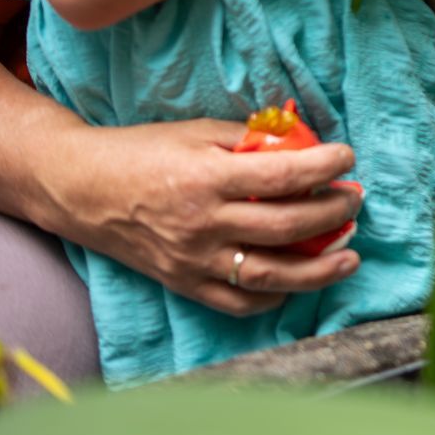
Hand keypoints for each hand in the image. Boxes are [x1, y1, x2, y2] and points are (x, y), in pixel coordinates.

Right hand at [38, 117, 361, 315]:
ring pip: (271, 276)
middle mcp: (204, 224)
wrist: (80, 189)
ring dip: (319, 269)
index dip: (326, 166)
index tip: (348, 157)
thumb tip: (302, 144)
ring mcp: (194, 260)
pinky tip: (298, 280)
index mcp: (208, 179)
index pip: (286, 176)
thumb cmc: (143, 151)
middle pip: (288, 227)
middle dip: (334, 213)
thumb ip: (249, 140)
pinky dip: (274, 295)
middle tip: (354, 200)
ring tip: (350, 257)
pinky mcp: (184, 283)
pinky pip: (238, 302)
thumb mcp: (197, 132)